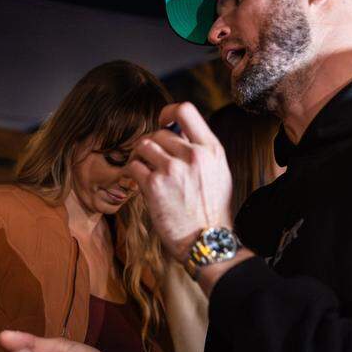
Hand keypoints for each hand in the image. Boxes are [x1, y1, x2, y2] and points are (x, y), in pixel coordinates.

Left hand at [127, 102, 233, 261]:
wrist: (207, 241)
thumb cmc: (212, 209)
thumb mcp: (218, 172)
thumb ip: (201, 150)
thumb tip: (177, 131)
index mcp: (212, 149)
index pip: (185, 110)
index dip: (168, 113)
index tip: (162, 123)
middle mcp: (193, 155)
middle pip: (159, 133)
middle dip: (154, 147)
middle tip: (155, 163)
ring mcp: (172, 169)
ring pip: (143, 146)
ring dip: (142, 158)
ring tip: (148, 172)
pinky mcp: (154, 185)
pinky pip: (133, 166)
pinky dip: (134, 174)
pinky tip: (143, 184)